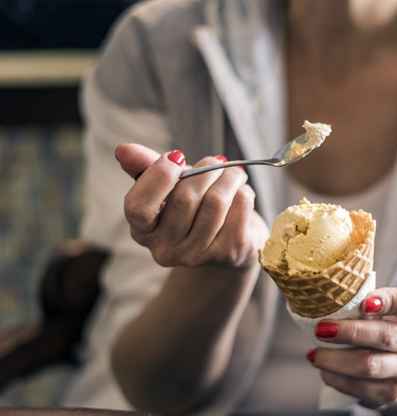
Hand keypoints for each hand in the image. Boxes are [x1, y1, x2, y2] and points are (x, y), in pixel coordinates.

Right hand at [115, 144, 268, 268]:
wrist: (232, 242)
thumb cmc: (196, 208)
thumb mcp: (170, 187)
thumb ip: (146, 168)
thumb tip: (123, 150)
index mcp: (143, 232)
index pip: (138, 208)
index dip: (158, 177)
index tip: (177, 157)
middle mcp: (166, 250)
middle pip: (184, 198)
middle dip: (205, 170)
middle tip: (217, 161)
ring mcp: (198, 256)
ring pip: (215, 202)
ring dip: (229, 178)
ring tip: (234, 173)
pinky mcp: (229, 254)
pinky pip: (239, 208)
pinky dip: (244, 192)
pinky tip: (242, 193)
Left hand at [308, 287, 396, 413]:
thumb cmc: (378, 325)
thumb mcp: (378, 307)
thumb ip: (360, 299)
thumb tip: (322, 295)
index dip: (390, 301)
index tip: (363, 303)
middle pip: (386, 336)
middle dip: (350, 333)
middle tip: (321, 329)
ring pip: (371, 366)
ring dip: (337, 360)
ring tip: (314, 354)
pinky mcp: (392, 393)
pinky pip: (362, 388)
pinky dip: (338, 379)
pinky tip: (325, 371)